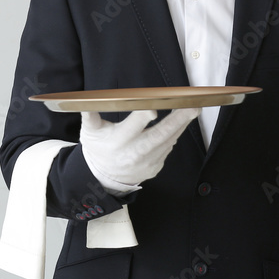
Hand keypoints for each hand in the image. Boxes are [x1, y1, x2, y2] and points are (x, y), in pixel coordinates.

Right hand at [79, 108, 200, 191]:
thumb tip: (85, 99)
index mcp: (118, 141)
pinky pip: (168, 148)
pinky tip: (179, 124)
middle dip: (178, 120)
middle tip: (192, 106)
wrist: (103, 179)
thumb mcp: (89, 132)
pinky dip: (174, 135)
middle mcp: (135, 153)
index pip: (132, 127)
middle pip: (160, 135)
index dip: (142, 118)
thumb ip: (89, 114)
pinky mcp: (156, 167)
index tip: (152, 108)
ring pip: (169, 140)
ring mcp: (148, 162)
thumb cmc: (97, 149)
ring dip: (181, 125)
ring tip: (192, 109)